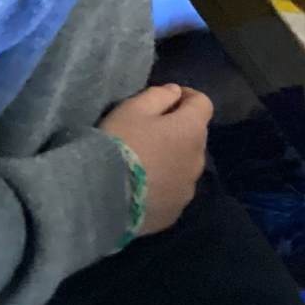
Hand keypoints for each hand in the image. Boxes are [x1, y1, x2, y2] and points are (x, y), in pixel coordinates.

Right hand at [99, 83, 212, 235]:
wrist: (101, 197)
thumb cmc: (119, 144)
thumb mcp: (132, 109)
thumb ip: (158, 96)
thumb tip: (175, 92)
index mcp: (192, 130)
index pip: (203, 104)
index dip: (187, 97)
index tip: (168, 98)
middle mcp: (198, 160)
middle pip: (194, 136)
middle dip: (178, 129)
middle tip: (150, 131)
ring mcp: (187, 189)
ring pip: (185, 166)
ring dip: (172, 159)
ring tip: (144, 163)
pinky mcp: (174, 212)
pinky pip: (173, 192)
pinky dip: (163, 186)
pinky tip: (141, 188)